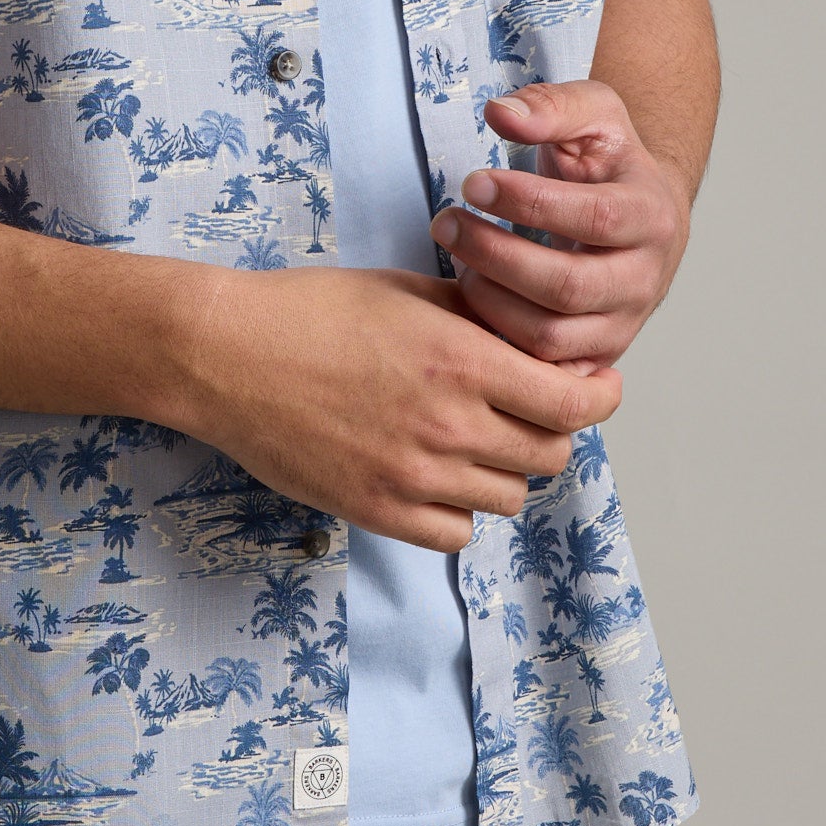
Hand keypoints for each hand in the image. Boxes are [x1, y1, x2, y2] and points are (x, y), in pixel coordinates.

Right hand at [175, 264, 622, 552]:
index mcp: (464, 361)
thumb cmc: (310, 310)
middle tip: (526, 409)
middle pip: (550, 455)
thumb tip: (530, 337)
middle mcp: (450, 425)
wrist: (227, 355)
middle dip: (551, 430)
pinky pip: (455, 533)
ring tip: (473, 439)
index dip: (599, 396)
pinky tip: (436, 475)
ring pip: (508, 497)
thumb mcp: (406, 291)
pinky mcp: (377, 511)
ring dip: (504, 470)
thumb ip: (477, 317)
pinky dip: (458, 509)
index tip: (593, 387)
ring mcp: (414, 476)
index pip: (576, 404)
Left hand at [431, 80, 690, 374]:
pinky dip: (503, 346)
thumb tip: (500, 114)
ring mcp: (623, 324)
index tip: (472, 183)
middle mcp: (645, 278)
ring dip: (490, 302)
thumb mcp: (593, 112)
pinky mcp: (597, 354)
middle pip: (568, 287)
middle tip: (446, 224)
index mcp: (652, 216)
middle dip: (496, 256)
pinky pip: (545, 372)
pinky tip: (473, 304)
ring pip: (552, 337)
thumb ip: (550, 106)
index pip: (594, 218)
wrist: (643, 212)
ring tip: (457, 261)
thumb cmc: (610, 161)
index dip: (527, 202)